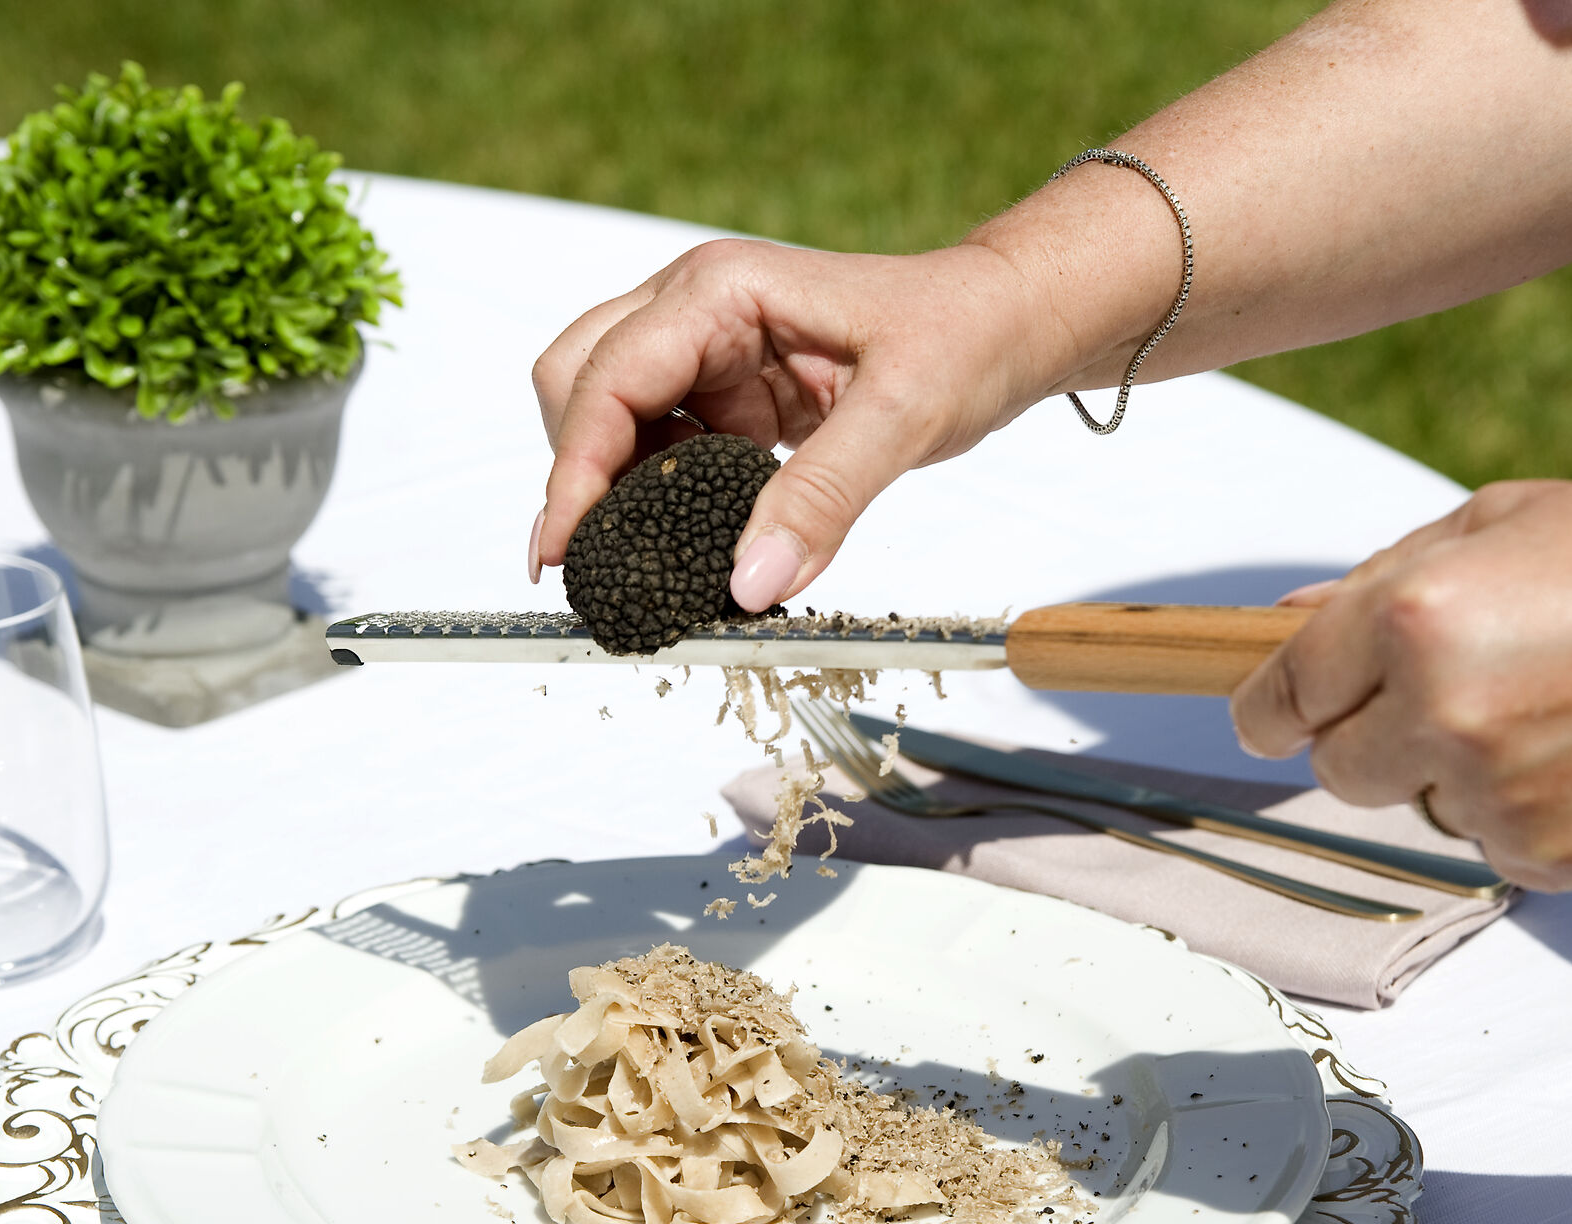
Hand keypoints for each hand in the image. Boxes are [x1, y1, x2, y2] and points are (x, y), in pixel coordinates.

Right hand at [529, 238, 1060, 610]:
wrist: (1010, 323)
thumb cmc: (966, 335)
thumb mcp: (903, 416)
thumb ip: (822, 500)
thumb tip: (748, 585)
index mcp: (720, 290)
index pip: (607, 381)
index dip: (574, 471)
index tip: (561, 552)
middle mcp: (696, 309)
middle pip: (577, 385)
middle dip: (576, 472)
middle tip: (596, 562)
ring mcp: (707, 351)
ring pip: (609, 417)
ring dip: (616, 487)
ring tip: (648, 557)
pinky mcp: (729, 391)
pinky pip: (662, 444)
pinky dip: (659, 493)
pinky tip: (691, 537)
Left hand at [1229, 480, 1571, 891]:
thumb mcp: (1499, 523)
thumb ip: (1376, 578)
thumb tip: (1282, 621)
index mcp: (1413, 619)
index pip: (1280, 697)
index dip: (1268, 707)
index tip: (1271, 713)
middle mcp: (1441, 717)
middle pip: (1334, 769)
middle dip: (1367, 736)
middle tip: (1447, 694)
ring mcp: (1496, 800)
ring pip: (1418, 807)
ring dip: (1453, 771)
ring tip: (1551, 709)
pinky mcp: (1549, 859)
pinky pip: (1492, 845)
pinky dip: (1522, 810)